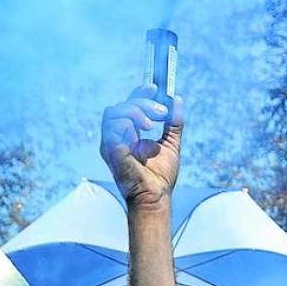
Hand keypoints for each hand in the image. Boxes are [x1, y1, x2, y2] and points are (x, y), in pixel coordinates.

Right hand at [100, 85, 183, 209]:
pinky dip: (129, 125)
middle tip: (162, 113)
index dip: (140, 94)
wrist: (156, 196)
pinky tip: (141, 136)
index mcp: (127, 133)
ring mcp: (110, 143)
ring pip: (115, 112)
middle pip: (122, 105)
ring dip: (136, 112)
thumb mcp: (170, 143)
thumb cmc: (160, 176)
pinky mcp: (109, 150)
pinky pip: (113, 127)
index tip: (155, 89)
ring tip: (153, 125)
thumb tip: (177, 100)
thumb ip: (173, 123)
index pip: (128, 105)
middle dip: (144, 103)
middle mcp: (116, 136)